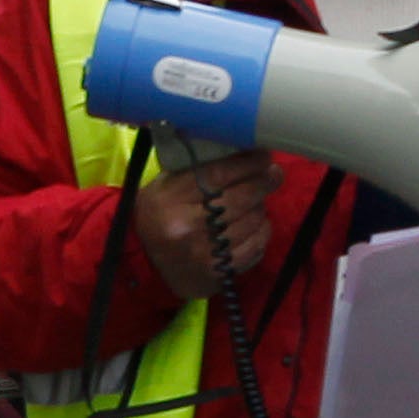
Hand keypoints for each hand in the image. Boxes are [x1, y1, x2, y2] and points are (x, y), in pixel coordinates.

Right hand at [130, 149, 279, 304]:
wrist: (146, 265)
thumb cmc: (161, 215)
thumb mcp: (167, 186)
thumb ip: (199, 166)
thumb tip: (244, 146)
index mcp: (169, 200)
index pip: (219, 174)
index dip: (248, 163)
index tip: (263, 155)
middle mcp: (186, 227)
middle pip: (242, 196)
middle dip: (264, 181)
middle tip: (272, 172)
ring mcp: (204, 252)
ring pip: (254, 219)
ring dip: (261, 206)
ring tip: (256, 199)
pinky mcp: (219, 271)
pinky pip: (257, 244)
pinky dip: (262, 230)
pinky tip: (255, 223)